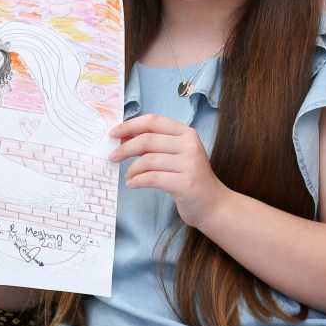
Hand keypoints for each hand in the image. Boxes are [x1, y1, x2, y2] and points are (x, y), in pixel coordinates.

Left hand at [110, 114, 224, 228]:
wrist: (213, 204)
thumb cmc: (189, 178)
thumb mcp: (176, 154)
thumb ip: (155, 144)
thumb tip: (123, 137)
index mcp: (186, 133)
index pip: (153, 121)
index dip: (130, 125)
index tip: (113, 134)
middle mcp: (190, 145)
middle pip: (147, 140)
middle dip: (124, 148)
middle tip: (112, 157)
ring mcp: (190, 164)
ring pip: (148, 160)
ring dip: (131, 169)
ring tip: (128, 177)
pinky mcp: (186, 184)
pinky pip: (152, 178)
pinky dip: (137, 181)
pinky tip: (133, 184)